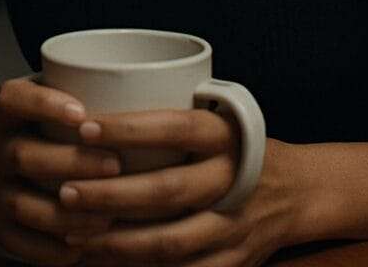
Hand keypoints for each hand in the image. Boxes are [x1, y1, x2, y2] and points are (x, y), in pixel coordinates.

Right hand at [0, 76, 123, 265]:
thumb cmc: (37, 131)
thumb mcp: (46, 103)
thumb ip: (83, 94)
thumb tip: (156, 87)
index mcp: (6, 115)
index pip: (13, 99)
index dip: (44, 104)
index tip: (82, 112)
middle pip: (23, 156)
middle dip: (72, 163)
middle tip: (116, 165)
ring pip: (22, 206)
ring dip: (68, 214)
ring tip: (109, 215)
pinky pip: (20, 244)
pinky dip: (52, 250)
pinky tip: (86, 247)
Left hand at [58, 109, 305, 266]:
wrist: (302, 191)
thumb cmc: (240, 148)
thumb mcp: (220, 121)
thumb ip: (173, 123)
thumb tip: (95, 115)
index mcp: (228, 136)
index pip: (177, 127)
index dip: (130, 127)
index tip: (85, 127)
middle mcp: (234, 180)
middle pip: (168, 191)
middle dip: (111, 195)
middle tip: (65, 191)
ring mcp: (235, 226)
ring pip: (170, 241)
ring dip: (117, 242)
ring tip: (74, 234)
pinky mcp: (234, 262)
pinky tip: (104, 263)